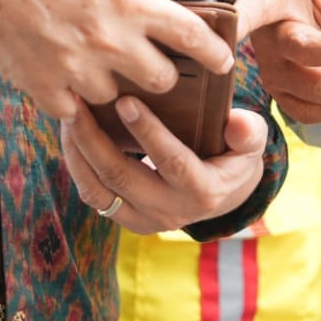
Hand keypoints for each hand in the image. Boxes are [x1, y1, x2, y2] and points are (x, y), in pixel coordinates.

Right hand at [0, 0, 234, 121]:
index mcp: (130, 2)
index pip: (191, 37)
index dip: (215, 53)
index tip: (224, 61)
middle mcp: (108, 40)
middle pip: (161, 81)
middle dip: (163, 73)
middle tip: (153, 61)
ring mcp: (74, 68)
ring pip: (118, 100)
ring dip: (117, 87)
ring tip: (105, 67)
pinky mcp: (42, 87)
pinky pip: (77, 111)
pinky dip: (79, 100)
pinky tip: (74, 79)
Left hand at [60, 96, 266, 232]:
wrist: (224, 195)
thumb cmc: (236, 156)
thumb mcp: (252, 142)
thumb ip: (248, 132)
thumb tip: (239, 123)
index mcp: (203, 191)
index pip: (172, 161)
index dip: (148, 133)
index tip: (126, 101)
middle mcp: (171, 212)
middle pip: (122, 176)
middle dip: (94, 138)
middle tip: (78, 101)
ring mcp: (145, 220)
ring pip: (99, 189)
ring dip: (78, 151)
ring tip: (67, 114)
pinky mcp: (126, 219)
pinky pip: (93, 195)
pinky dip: (77, 164)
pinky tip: (70, 133)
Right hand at [233, 0, 320, 124]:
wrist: (314, 15)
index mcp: (271, 1)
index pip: (253, 11)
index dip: (242, 20)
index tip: (236, 26)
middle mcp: (266, 41)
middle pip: (307, 59)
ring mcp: (271, 73)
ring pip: (315, 92)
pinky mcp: (283, 97)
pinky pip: (311, 114)